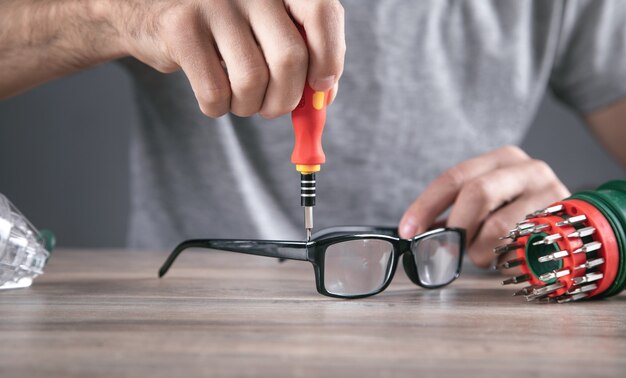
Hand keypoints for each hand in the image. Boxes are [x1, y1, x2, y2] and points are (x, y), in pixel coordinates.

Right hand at [112, 0, 344, 117]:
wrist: (151, 14)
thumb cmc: (222, 33)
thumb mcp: (265, 31)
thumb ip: (299, 56)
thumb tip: (322, 97)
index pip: (321, 12)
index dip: (329, 56)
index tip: (321, 86)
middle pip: (289, 57)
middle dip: (285, 99)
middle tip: (273, 109)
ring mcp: (214, 3)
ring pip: (252, 80)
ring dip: (249, 107)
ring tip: (240, 100)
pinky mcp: (182, 27)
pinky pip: (216, 91)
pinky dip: (218, 108)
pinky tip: (213, 98)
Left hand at [398, 145, 570, 268]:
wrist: (573, 226)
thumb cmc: (517, 214)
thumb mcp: (486, 204)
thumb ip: (453, 213)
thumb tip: (415, 233)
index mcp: (500, 159)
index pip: (454, 177)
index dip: (426, 205)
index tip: (409, 231)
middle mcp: (528, 169)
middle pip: (477, 194)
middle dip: (456, 227)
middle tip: (446, 249)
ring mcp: (550, 194)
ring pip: (498, 227)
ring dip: (479, 251)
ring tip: (483, 255)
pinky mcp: (563, 225)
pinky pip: (520, 250)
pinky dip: (503, 261)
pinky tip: (506, 258)